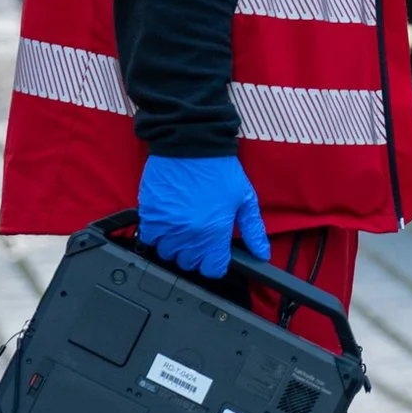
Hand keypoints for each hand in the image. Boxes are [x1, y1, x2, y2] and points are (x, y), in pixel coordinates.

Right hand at [135, 153, 270, 279]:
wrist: (193, 142)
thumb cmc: (220, 169)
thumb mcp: (245, 198)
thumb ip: (253, 230)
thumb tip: (262, 253)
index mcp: (215, 232)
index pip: (212, 269)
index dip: (215, 263)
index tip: (214, 254)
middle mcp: (190, 234)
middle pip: (188, 263)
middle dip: (195, 252)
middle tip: (199, 233)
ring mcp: (168, 226)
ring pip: (167, 253)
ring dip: (175, 244)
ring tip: (183, 225)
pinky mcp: (150, 215)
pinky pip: (149, 238)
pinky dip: (157, 232)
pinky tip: (168, 218)